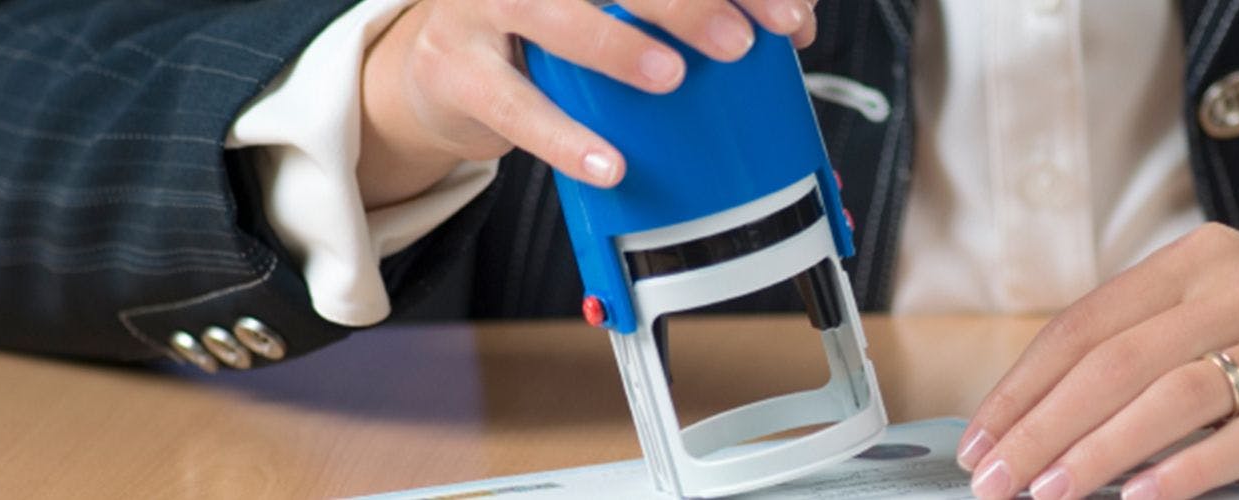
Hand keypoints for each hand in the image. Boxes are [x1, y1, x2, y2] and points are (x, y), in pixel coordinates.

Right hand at [357, 0, 819, 208]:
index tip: (788, 16)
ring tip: (670, 78)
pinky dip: (566, 139)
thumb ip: (694, 13)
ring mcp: (485, 8)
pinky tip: (609, 164)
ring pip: (554, 16)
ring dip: (618, 47)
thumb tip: (797, 23)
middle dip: (686, 3)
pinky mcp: (457, 69)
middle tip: (737, 43)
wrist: (441, 74)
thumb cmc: (548, 37)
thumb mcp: (618, 12)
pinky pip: (515, 106)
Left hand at [956, 223, 1238, 499]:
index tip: (980, 439)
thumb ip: (1154, 334)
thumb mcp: (1231, 299)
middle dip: (1041, 427)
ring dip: (1097, 452)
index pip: (1085, 324)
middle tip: (994, 481)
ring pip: (1170, 397)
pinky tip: (1142, 499)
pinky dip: (1187, 470)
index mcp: (1199, 260)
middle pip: (1114, 362)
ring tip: (1048, 494)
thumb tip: (1053, 406)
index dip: (1024, 386)